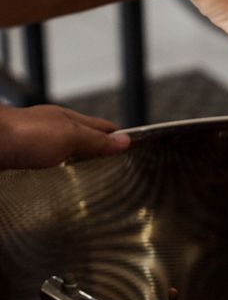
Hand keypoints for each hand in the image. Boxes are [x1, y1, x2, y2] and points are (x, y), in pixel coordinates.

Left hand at [0, 105, 130, 169]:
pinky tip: (59, 179)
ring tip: (92, 177)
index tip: (133, 148)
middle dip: (100, 150)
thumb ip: (96, 140)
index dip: (118, 136)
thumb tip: (125, 141)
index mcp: (68, 119)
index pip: (102, 127)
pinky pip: (47, 164)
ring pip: (65, 152)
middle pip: (84, 138)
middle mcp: (52, 129)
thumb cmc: (23, 134)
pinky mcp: (22, 157)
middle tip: (117, 166)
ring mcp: (36, 143)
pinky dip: (58, 171)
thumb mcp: (70, 136)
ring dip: (78, 162)